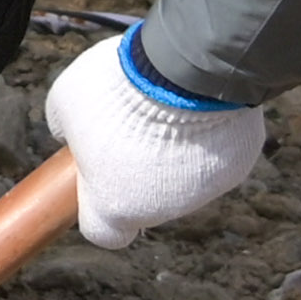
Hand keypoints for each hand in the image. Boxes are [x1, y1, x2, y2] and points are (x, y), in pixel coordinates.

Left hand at [45, 29, 266, 248]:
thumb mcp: (65, 101)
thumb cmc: (115, 89)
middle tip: (133, 128)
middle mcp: (162, 210)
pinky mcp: (236, 166)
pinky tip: (198, 103)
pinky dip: (208, 135)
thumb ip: (65, 128)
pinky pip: (215, 154)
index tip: (98, 179)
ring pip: (184, 180)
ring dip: (174, 153)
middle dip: (139, 173)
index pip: (104, 232)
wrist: (184, 67)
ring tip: (167, 107)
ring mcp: (204, 191)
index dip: (98, 207)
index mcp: (115, 206)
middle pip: (147, 202)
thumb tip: (69, 135)